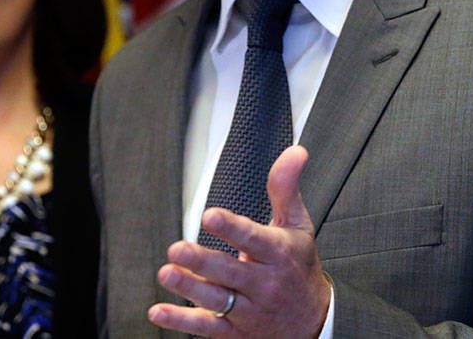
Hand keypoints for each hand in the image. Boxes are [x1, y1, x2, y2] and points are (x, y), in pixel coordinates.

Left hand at [149, 145, 331, 337]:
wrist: (314, 322)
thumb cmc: (299, 266)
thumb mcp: (298, 224)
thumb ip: (286, 187)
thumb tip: (295, 151)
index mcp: (278, 253)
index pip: (254, 239)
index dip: (232, 227)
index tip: (210, 215)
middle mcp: (264, 284)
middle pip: (230, 272)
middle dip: (202, 261)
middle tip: (176, 248)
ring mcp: (250, 311)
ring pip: (217, 300)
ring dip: (189, 288)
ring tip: (166, 273)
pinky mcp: (236, 333)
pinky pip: (208, 328)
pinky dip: (182, 321)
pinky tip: (158, 311)